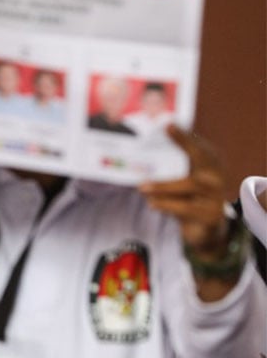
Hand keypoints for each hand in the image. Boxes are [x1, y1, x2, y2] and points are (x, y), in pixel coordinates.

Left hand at [140, 125, 228, 257]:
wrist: (206, 233)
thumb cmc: (188, 202)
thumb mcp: (180, 185)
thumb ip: (170, 169)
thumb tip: (141, 153)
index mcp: (210, 168)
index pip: (200, 148)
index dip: (186, 136)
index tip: (169, 124)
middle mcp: (216, 179)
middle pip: (202, 158)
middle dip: (185, 142)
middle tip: (166, 130)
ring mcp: (216, 197)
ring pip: (189, 185)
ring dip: (163, 186)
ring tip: (142, 187)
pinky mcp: (211, 216)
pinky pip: (185, 208)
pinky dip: (167, 205)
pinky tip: (152, 204)